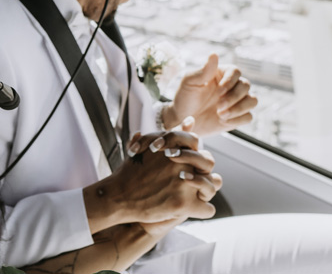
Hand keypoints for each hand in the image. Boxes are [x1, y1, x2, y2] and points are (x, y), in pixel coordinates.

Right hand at [84, 129, 220, 229]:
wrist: (118, 196)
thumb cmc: (132, 171)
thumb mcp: (150, 146)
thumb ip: (172, 135)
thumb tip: (190, 120)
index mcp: (175, 147)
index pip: (197, 144)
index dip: (190, 155)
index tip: (178, 163)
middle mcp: (182, 162)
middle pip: (208, 162)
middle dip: (202, 171)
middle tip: (186, 180)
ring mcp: (184, 183)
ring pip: (213, 185)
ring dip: (205, 190)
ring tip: (192, 195)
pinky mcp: (184, 205)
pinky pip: (208, 209)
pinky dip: (201, 210)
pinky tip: (189, 210)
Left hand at [163, 54, 256, 136]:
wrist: (182, 119)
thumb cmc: (185, 97)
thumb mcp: (189, 82)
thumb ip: (203, 70)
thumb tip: (214, 54)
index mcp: (221, 74)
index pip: (236, 71)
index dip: (230, 81)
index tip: (219, 92)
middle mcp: (232, 86)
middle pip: (246, 85)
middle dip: (234, 97)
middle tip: (218, 106)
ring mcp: (236, 101)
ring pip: (252, 101)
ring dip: (239, 108)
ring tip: (221, 115)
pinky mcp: (237, 116)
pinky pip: (248, 117)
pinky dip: (237, 119)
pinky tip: (223, 121)